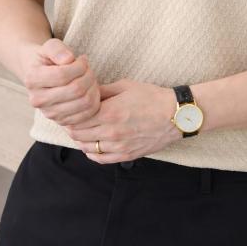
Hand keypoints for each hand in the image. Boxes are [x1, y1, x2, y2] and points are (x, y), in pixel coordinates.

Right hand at [19, 38, 100, 125]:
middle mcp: (38, 100)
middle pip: (76, 90)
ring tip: (89, 78)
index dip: (79, 66)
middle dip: (88, 76)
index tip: (82, 59)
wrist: (43, 75)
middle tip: (88, 69)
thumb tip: (68, 59)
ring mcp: (50, 114)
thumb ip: (57, 49)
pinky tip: (90, 90)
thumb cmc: (49, 58)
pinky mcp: (63, 122)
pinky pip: (88, 113)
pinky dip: (95, 100)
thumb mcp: (50, 46)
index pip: (62, 75)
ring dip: (93, 87)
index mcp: (32, 80)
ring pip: (84, 102)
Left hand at [65, 78, 181, 163]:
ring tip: (84, 131)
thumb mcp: (125, 86)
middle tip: (74, 120)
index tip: (71, 110)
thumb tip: (85, 92)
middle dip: (73, 126)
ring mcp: (119, 146)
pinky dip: (92, 153)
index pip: (76, 119)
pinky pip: (100, 159)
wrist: (176, 115)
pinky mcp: (126, 155)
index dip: (70, 114)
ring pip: (87, 148)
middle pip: (78, 135)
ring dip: (81, 140)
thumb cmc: (152, 97)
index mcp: (109, 113)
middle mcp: (111, 132)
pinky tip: (94, 145)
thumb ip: (103, 90)